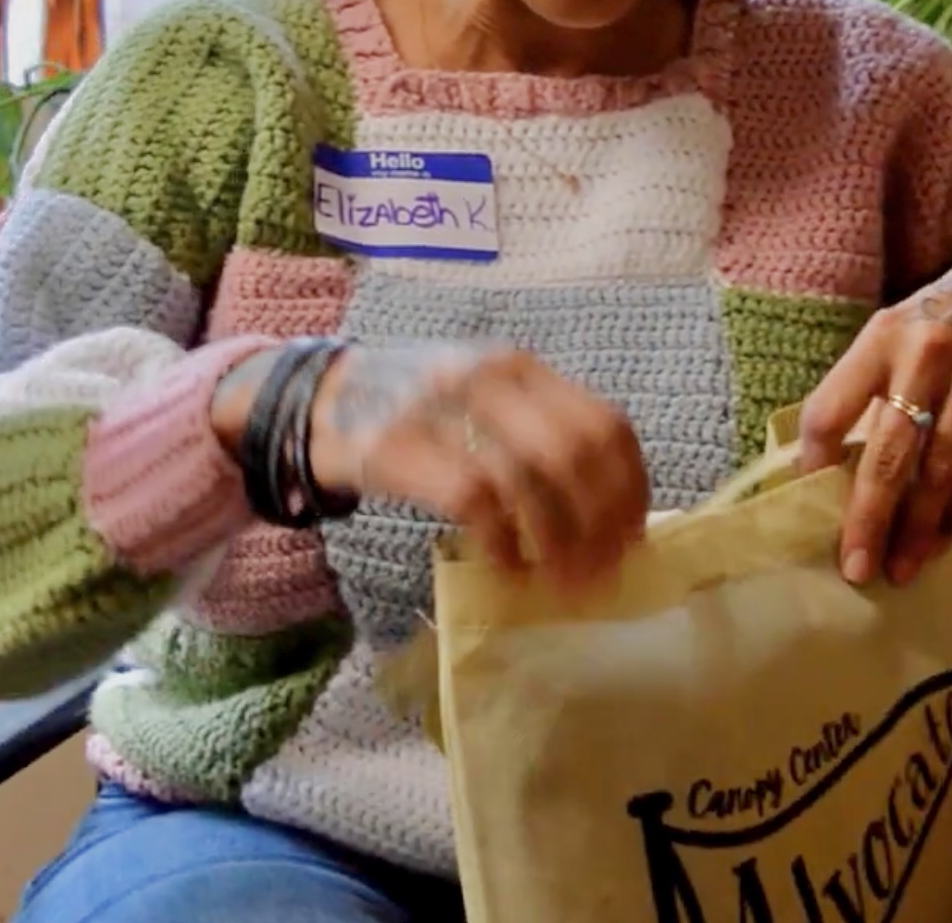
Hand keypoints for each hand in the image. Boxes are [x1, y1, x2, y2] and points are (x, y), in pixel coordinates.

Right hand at [244, 342, 649, 585]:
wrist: (319, 401)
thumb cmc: (415, 411)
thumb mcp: (486, 404)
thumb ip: (540, 434)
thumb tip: (610, 511)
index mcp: (520, 369)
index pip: (605, 424)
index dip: (629, 489)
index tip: (632, 539)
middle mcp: (488, 379)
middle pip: (576, 452)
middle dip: (599, 523)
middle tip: (601, 575)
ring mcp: (444, 409)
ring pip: (530, 477)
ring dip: (556, 541)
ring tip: (561, 583)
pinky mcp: (401, 446)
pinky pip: (474, 498)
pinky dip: (501, 542)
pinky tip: (507, 568)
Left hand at [798, 232, 951, 587]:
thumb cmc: (951, 314)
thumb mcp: (902, 330)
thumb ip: (872, 384)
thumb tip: (834, 465)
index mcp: (882, 336)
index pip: (831, 408)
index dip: (816, 462)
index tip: (810, 502)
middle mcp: (926, 353)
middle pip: (888, 450)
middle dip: (869, 517)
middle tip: (855, 568)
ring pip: (941, 468)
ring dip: (918, 526)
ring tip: (900, 568)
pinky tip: (942, 540)